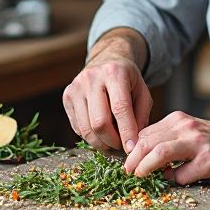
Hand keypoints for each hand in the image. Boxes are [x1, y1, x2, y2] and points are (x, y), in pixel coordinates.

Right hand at [63, 34, 152, 152]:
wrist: (106, 61)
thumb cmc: (128, 80)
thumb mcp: (143, 92)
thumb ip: (141, 117)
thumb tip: (133, 144)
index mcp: (114, 73)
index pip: (120, 108)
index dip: (126, 132)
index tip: (132, 149)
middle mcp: (91, 78)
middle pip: (99, 122)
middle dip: (112, 142)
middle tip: (122, 148)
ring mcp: (75, 87)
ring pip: (86, 129)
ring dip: (101, 144)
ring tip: (113, 146)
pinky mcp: (67, 97)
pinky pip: (77, 127)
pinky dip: (90, 137)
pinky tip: (101, 135)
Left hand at [123, 111, 209, 184]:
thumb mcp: (189, 131)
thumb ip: (168, 138)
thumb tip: (141, 156)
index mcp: (178, 120)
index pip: (145, 133)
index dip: (132, 149)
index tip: (128, 162)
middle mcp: (187, 128)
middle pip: (147, 141)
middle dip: (132, 159)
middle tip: (127, 172)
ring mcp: (198, 144)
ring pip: (160, 152)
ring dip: (145, 167)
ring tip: (140, 176)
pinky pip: (183, 174)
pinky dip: (176, 180)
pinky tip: (179, 180)